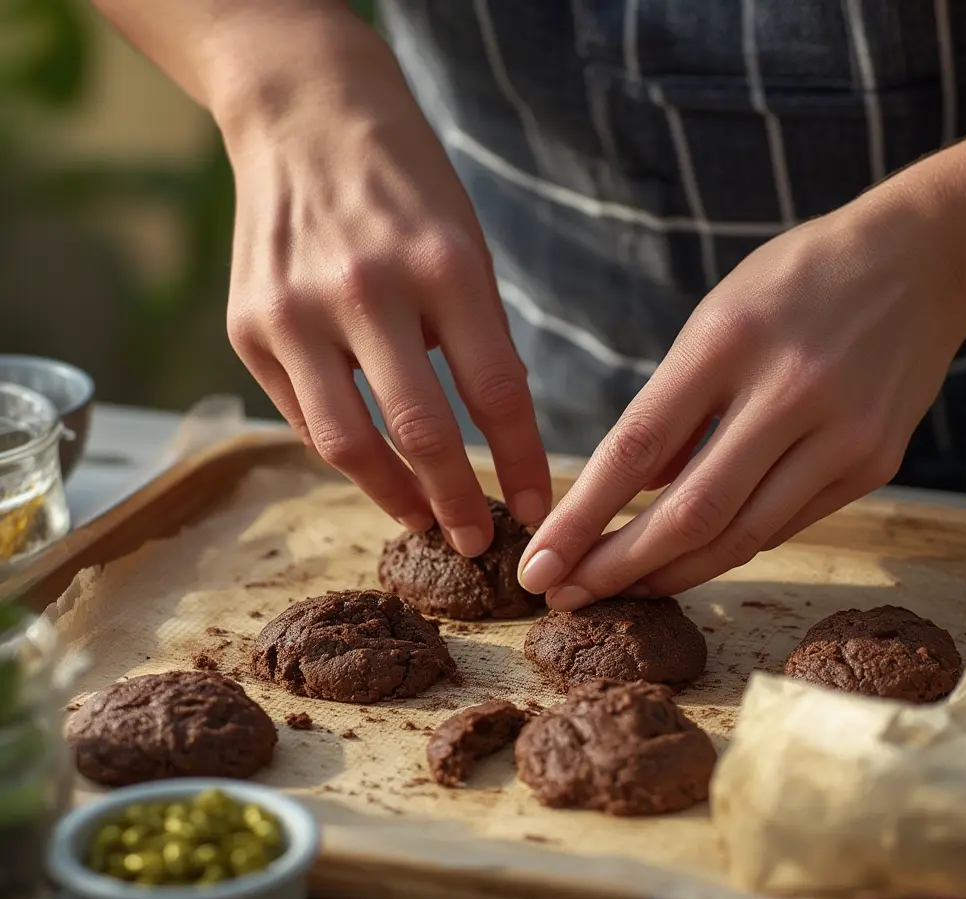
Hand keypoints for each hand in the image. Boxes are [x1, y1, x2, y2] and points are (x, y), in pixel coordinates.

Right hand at [219, 11, 549, 553]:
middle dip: (458, 503)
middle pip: (421, 434)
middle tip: (476, 541)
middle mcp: (364, 290)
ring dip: (393, 497)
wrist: (302, 115)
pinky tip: (371, 465)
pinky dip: (345, 451)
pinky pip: (303, 418)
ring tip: (422, 519)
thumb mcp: (465, 245)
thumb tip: (499, 437)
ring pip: (348, 445)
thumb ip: (479, 338)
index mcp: (442, 265)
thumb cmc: (405, 186)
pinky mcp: (247, 329)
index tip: (542, 510)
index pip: (496, 393)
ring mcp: (295, 312)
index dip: (524, 464)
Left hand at [518, 183, 965, 607]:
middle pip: (689, 511)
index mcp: (730, 341)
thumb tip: (637, 491)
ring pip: (740, 536)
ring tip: (618, 588)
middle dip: (617, 566)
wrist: (922, 260)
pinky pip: (783, 526)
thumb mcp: (715, 316)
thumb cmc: (795, 282)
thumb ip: (674, 406)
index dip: (582, 517)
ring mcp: (842, 434)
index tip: (539, 561)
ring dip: (670, 573)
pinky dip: (727, 547)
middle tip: (566, 596)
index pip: (636, 448)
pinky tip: (686, 559)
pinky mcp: (875, 465)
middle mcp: (790, 391)